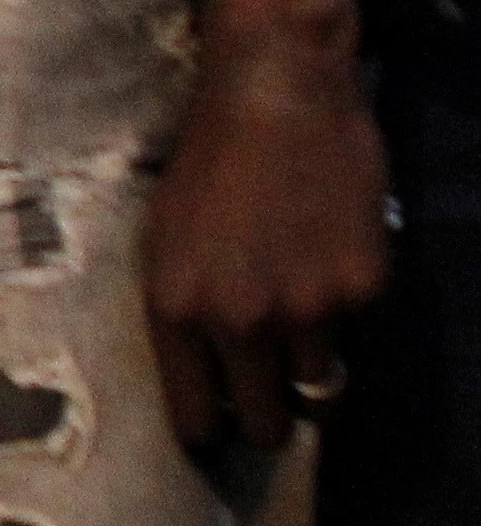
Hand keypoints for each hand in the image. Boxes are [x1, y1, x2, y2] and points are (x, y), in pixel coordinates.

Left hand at [144, 0, 390, 450]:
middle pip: (267, 426)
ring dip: (310, 367)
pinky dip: (345, 314)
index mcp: (175, 311)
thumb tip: (203, 376)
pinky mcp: (363, 289)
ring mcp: (308, 310)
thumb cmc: (206, 161)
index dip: (213, 430)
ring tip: (297, 320)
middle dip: (268, 417)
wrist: (274, 95)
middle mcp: (239, 322)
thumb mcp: (163, 240)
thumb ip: (183, 313)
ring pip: (320, 389)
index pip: (197, 423)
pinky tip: (327, 263)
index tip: (222, 422)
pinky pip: (355, 334)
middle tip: (270, 392)